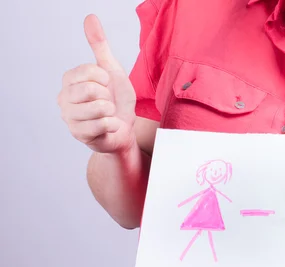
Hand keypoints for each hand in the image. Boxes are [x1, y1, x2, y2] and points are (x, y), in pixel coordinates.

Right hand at [57, 15, 136, 153]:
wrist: (124, 130)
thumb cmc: (117, 101)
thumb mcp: (112, 71)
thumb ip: (100, 46)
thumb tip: (90, 17)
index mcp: (69, 80)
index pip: (90, 71)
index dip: (105, 79)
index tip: (106, 85)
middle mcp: (64, 98)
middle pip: (92, 90)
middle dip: (108, 97)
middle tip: (107, 103)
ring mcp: (69, 118)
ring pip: (98, 108)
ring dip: (111, 112)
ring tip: (107, 115)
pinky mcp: (79, 135)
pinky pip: (103, 125)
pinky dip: (112, 125)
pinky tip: (108, 127)